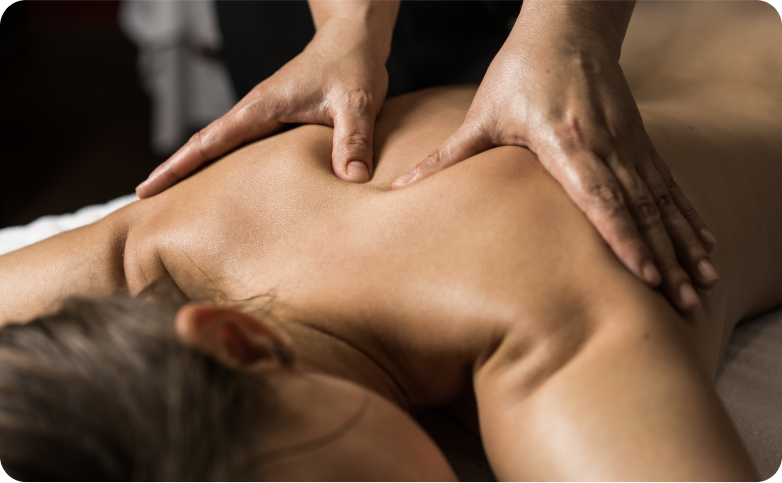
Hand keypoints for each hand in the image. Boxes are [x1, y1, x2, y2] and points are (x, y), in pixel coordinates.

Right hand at [136, 19, 387, 197]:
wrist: (352, 38)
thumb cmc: (351, 64)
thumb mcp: (356, 103)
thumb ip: (353, 141)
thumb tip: (351, 181)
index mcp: (262, 107)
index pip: (209, 140)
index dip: (177, 166)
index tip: (146, 189)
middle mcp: (256, 111)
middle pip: (205, 146)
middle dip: (175, 174)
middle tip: (147, 206)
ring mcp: (265, 115)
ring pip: (223, 147)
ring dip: (199, 170)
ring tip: (179, 203)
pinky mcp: (278, 120)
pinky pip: (245, 147)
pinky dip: (228, 165)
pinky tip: (227, 186)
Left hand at [392, 30, 717, 311]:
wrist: (568, 27)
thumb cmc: (519, 70)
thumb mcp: (482, 115)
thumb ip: (446, 156)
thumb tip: (397, 188)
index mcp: (565, 141)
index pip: (600, 196)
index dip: (623, 237)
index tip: (644, 274)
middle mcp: (605, 144)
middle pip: (638, 208)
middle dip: (662, 256)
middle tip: (681, 300)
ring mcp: (628, 141)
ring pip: (660, 201)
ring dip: (682, 243)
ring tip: (701, 284)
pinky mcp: (639, 139)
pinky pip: (668, 184)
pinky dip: (686, 216)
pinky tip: (702, 243)